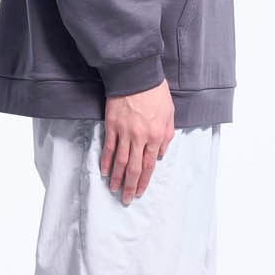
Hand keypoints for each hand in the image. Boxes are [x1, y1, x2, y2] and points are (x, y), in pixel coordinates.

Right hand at [100, 78, 174, 203]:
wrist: (136, 75)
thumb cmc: (156, 92)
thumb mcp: (170, 114)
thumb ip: (166, 136)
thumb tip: (160, 154)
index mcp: (155, 136)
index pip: (149, 164)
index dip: (144, 180)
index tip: (139, 191)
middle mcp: (140, 137)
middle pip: (133, 168)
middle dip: (130, 186)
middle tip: (126, 199)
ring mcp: (124, 132)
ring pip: (119, 161)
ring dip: (116, 178)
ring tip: (114, 190)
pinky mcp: (112, 125)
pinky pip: (108, 148)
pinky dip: (106, 161)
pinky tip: (104, 171)